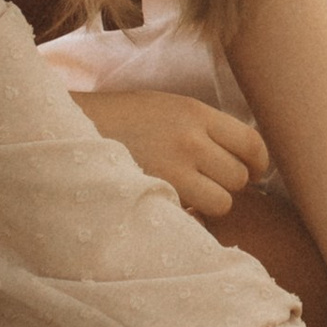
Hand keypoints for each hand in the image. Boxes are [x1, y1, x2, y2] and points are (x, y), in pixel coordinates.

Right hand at [73, 88, 271, 221]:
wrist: (67, 129)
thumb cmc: (119, 121)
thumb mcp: (165, 108)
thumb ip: (201, 128)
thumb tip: (241, 158)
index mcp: (195, 112)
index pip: (251, 142)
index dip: (258, 164)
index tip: (254, 173)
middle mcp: (190, 138)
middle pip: (239, 176)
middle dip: (229, 185)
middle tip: (207, 185)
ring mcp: (173, 169)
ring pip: (223, 201)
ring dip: (210, 205)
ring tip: (188, 197)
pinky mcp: (156, 194)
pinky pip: (195, 218)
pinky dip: (188, 218)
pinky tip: (170, 206)